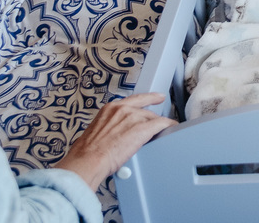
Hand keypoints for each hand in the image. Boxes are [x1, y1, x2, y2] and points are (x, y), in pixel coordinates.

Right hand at [55, 93, 175, 189]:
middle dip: (151, 120)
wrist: (88, 161)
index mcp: (110, 109)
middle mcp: (122, 110)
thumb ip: (109, 127)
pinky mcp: (142, 129)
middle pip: (145, 111)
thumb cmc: (87, 153)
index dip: (148, 98)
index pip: (134, 100)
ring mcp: (133, 118)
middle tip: (157, 124)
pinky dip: (168, 126)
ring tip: (161, 133)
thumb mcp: (96, 131)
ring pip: (153, 119)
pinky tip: (171, 128)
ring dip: (157, 127)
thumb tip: (113, 135)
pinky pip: (161, 124)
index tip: (156, 97)